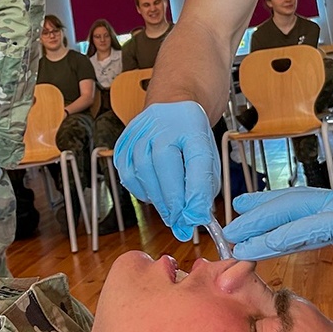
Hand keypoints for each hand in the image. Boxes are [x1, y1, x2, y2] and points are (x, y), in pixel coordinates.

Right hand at [114, 101, 218, 240]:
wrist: (172, 106)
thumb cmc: (191, 137)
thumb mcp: (208, 155)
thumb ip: (204, 185)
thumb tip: (195, 218)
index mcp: (192, 125)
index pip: (196, 158)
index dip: (197, 192)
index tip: (198, 218)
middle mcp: (163, 124)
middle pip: (164, 165)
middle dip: (174, 202)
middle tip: (182, 225)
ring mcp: (139, 131)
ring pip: (142, 171)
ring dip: (158, 200)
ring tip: (171, 213)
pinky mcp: (123, 142)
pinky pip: (128, 174)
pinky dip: (141, 191)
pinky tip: (154, 194)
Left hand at [222, 168, 332, 270]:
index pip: (306, 205)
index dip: (274, 209)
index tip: (248, 213)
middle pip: (291, 204)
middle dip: (256, 215)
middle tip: (227, 223)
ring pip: (293, 213)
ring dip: (258, 226)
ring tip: (231, 236)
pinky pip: (311, 229)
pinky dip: (280, 236)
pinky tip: (259, 245)